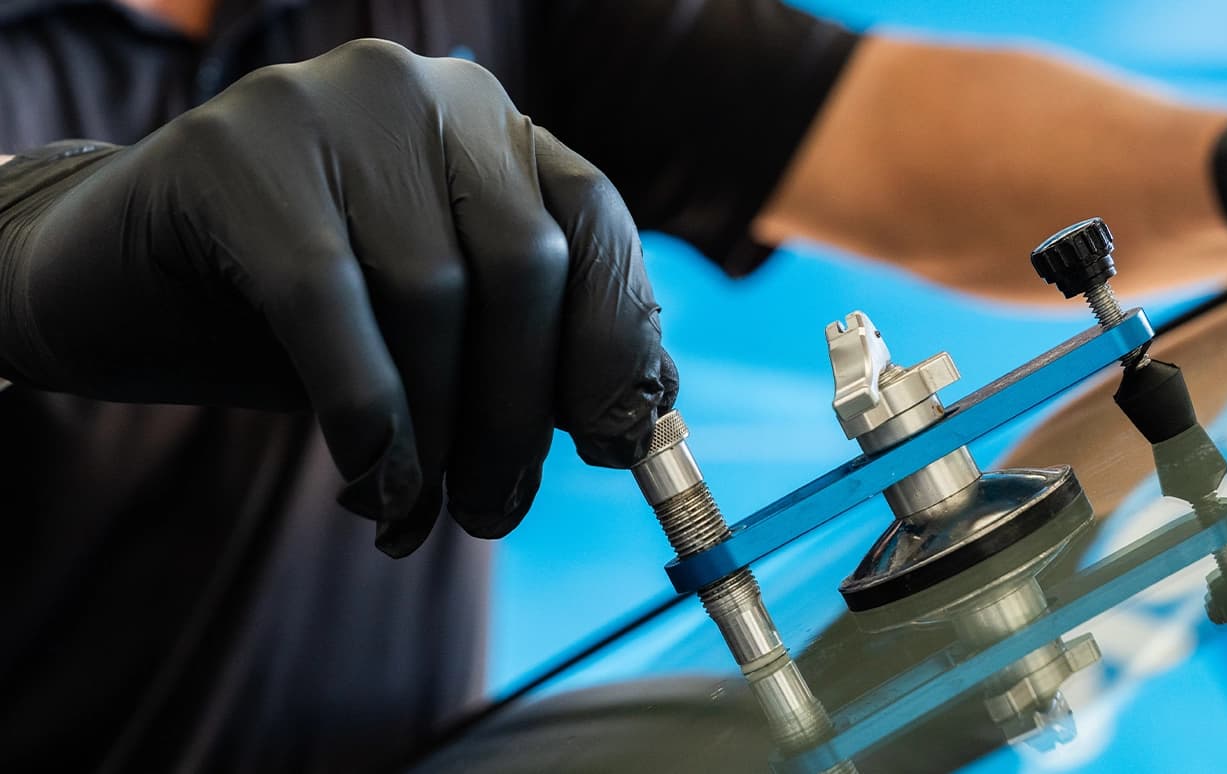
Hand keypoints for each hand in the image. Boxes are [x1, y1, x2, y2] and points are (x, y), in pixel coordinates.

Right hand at [0, 39, 676, 555]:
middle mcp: (426, 95)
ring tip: (411, 512)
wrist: (121, 288)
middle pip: (527, 264)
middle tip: (492, 513)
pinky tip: (367, 477)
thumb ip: (539, 359)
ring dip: (434, 434)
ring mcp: (330, 104)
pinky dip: (364, 408)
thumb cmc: (301, 323)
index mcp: (494, 129)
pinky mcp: (235, 148)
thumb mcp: (440, 342)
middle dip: (518, 415)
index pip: (596, 220)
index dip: (615, 338)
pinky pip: (331, 297)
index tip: (614, 446)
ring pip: (432, 291)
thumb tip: (648, 414)